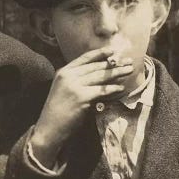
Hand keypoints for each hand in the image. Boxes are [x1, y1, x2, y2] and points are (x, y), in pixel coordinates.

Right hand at [30, 47, 132, 165]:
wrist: (49, 127)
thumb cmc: (58, 111)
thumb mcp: (63, 89)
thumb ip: (76, 79)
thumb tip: (98, 72)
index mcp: (63, 72)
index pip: (84, 58)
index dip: (100, 53)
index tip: (113, 50)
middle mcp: (68, 76)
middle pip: (95, 67)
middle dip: (114, 64)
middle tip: (128, 62)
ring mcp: (74, 86)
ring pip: (100, 76)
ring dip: (117, 73)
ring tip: (129, 71)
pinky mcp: (81, 97)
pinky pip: (102, 90)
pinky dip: (113, 89)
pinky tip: (121, 88)